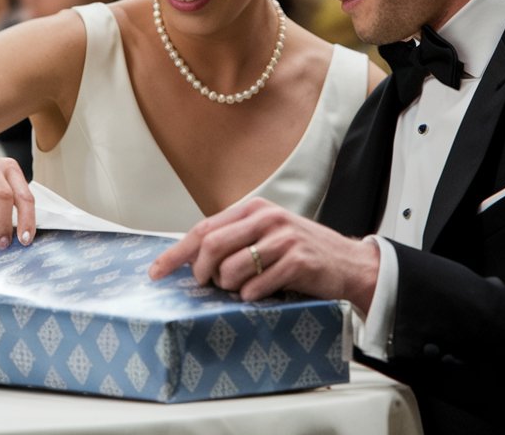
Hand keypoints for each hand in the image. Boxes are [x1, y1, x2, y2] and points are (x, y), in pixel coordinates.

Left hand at [149, 198, 379, 309]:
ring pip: (231, 269)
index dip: (176, 253)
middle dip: (200, 273)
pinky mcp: (298, 261)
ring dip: (229, 287)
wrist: (348, 263)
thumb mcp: (267, 234)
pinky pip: (256, 286)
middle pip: (211, 246)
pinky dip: (251, 296)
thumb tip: (189, 259)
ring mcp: (283, 238)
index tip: (156, 272)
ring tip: (241, 288)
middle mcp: (267, 218)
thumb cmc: (301, 252)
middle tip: (204, 286)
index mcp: (254, 208)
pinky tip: (260, 294)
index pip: (203, 229)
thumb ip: (234, 239)